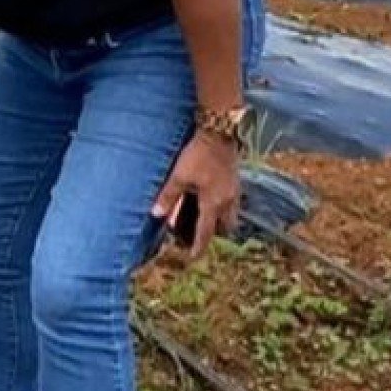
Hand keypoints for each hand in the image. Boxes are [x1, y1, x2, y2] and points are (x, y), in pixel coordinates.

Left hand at [152, 132, 241, 259]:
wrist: (218, 133)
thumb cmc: (198, 155)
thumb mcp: (178, 176)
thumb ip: (168, 197)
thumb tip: (156, 215)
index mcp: (213, 203)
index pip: (206, 232)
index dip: (198, 247)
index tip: (193, 258)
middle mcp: (227, 201)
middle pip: (224, 227)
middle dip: (213, 234)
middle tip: (197, 235)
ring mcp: (234, 191)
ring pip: (230, 216)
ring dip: (219, 221)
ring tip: (203, 219)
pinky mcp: (235, 181)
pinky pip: (231, 203)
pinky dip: (221, 207)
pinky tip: (209, 200)